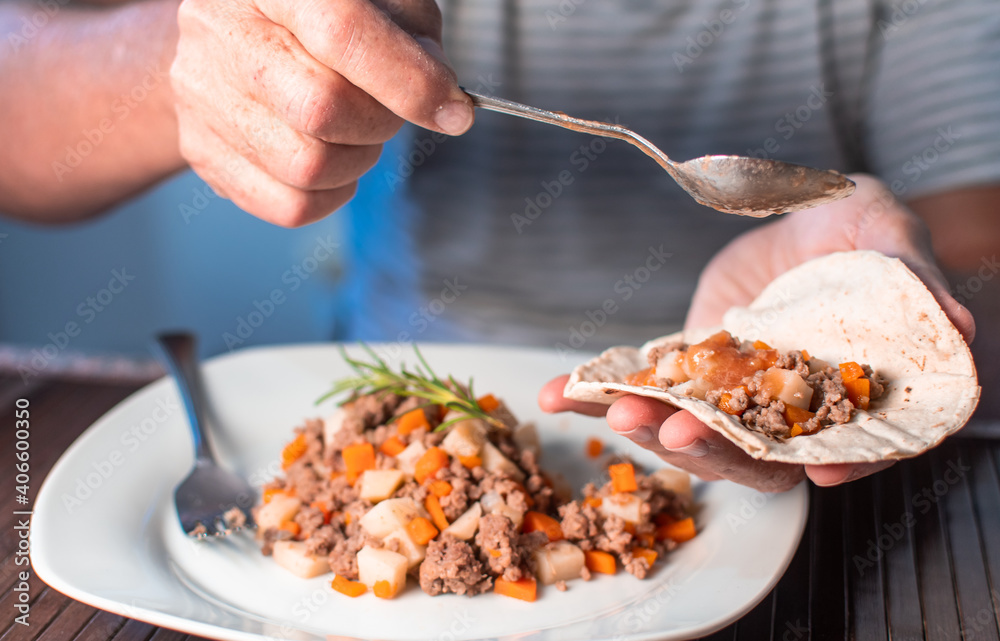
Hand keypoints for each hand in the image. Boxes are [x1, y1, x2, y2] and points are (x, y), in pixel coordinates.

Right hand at [170, 0, 473, 226]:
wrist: (223, 30)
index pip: (343, 30)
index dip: (410, 80)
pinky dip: (332, 194)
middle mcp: (222, 31)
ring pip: (308, 167)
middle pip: (323, 107)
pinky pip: (289, 206)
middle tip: (390, 110)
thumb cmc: (313, 10)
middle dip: (382, 122)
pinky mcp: (202, 151)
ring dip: (359, 160)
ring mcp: (204, 94)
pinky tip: (335, 160)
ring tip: (358, 130)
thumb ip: (412, 30)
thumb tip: (444, 99)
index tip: (454, 110)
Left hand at [539, 175, 975, 491]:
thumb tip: (957, 325)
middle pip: (755, 453)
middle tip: (674, 431)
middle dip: (713, 449)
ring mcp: (730, 393)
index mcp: (848, 392)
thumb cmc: (859, 226)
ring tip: (606, 406)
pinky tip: (557, 392)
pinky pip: (642, 390)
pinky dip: (597, 393)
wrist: (800, 216)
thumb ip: (915, 280)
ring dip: (649, 426)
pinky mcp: (686, 368)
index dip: (837, 460)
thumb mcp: (887, 232)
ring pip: (692, 430)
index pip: (853, 442)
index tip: (813, 471)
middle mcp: (786, 408)